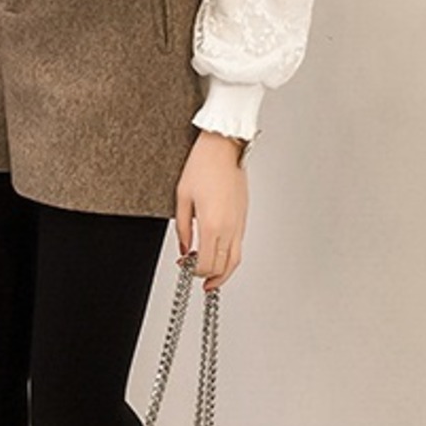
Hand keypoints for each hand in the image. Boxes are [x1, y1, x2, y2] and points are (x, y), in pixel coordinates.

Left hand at [174, 131, 248, 292]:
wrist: (223, 149)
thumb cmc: (203, 166)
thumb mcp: (182, 198)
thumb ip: (182, 228)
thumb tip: (184, 248)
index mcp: (211, 224)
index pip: (206, 264)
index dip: (195, 272)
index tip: (186, 267)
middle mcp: (229, 227)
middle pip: (222, 267)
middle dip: (208, 275)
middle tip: (194, 273)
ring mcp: (239, 223)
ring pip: (235, 260)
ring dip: (222, 272)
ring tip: (210, 277)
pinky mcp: (243, 218)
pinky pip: (238, 246)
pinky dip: (229, 257)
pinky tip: (217, 254)